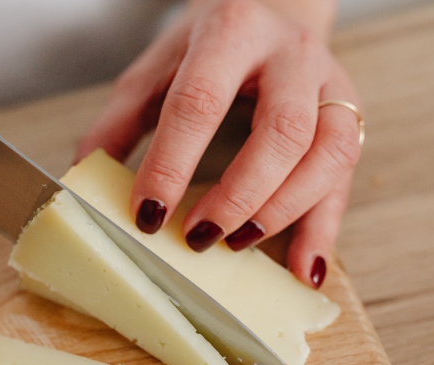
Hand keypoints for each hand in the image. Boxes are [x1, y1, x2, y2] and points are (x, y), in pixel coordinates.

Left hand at [76, 0, 361, 288]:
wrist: (271, 12)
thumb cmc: (209, 47)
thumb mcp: (155, 71)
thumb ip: (119, 122)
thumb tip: (83, 179)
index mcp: (231, 33)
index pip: (200, 102)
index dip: (173, 163)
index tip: (147, 214)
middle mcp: (290, 55)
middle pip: (282, 131)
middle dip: (238, 195)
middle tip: (198, 237)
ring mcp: (330, 85)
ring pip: (327, 155)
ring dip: (282, 212)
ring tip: (236, 245)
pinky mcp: (350, 117)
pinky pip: (345, 179)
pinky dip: (323, 230)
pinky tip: (301, 270)